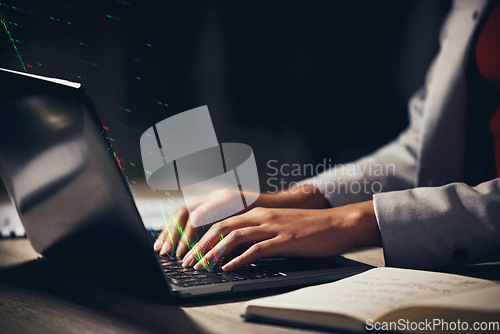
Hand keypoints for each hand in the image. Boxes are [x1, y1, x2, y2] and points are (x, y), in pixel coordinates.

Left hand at [153, 184, 326, 257]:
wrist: (338, 223)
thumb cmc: (309, 228)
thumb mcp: (279, 226)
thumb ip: (260, 233)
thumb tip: (239, 249)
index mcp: (258, 213)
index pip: (221, 219)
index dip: (202, 234)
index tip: (188, 248)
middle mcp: (261, 217)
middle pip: (221, 226)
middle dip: (200, 244)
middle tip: (187, 260)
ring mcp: (273, 227)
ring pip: (234, 236)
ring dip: (214, 252)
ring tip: (201, 266)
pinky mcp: (285, 239)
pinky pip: (257, 249)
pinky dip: (240, 259)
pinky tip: (229, 268)